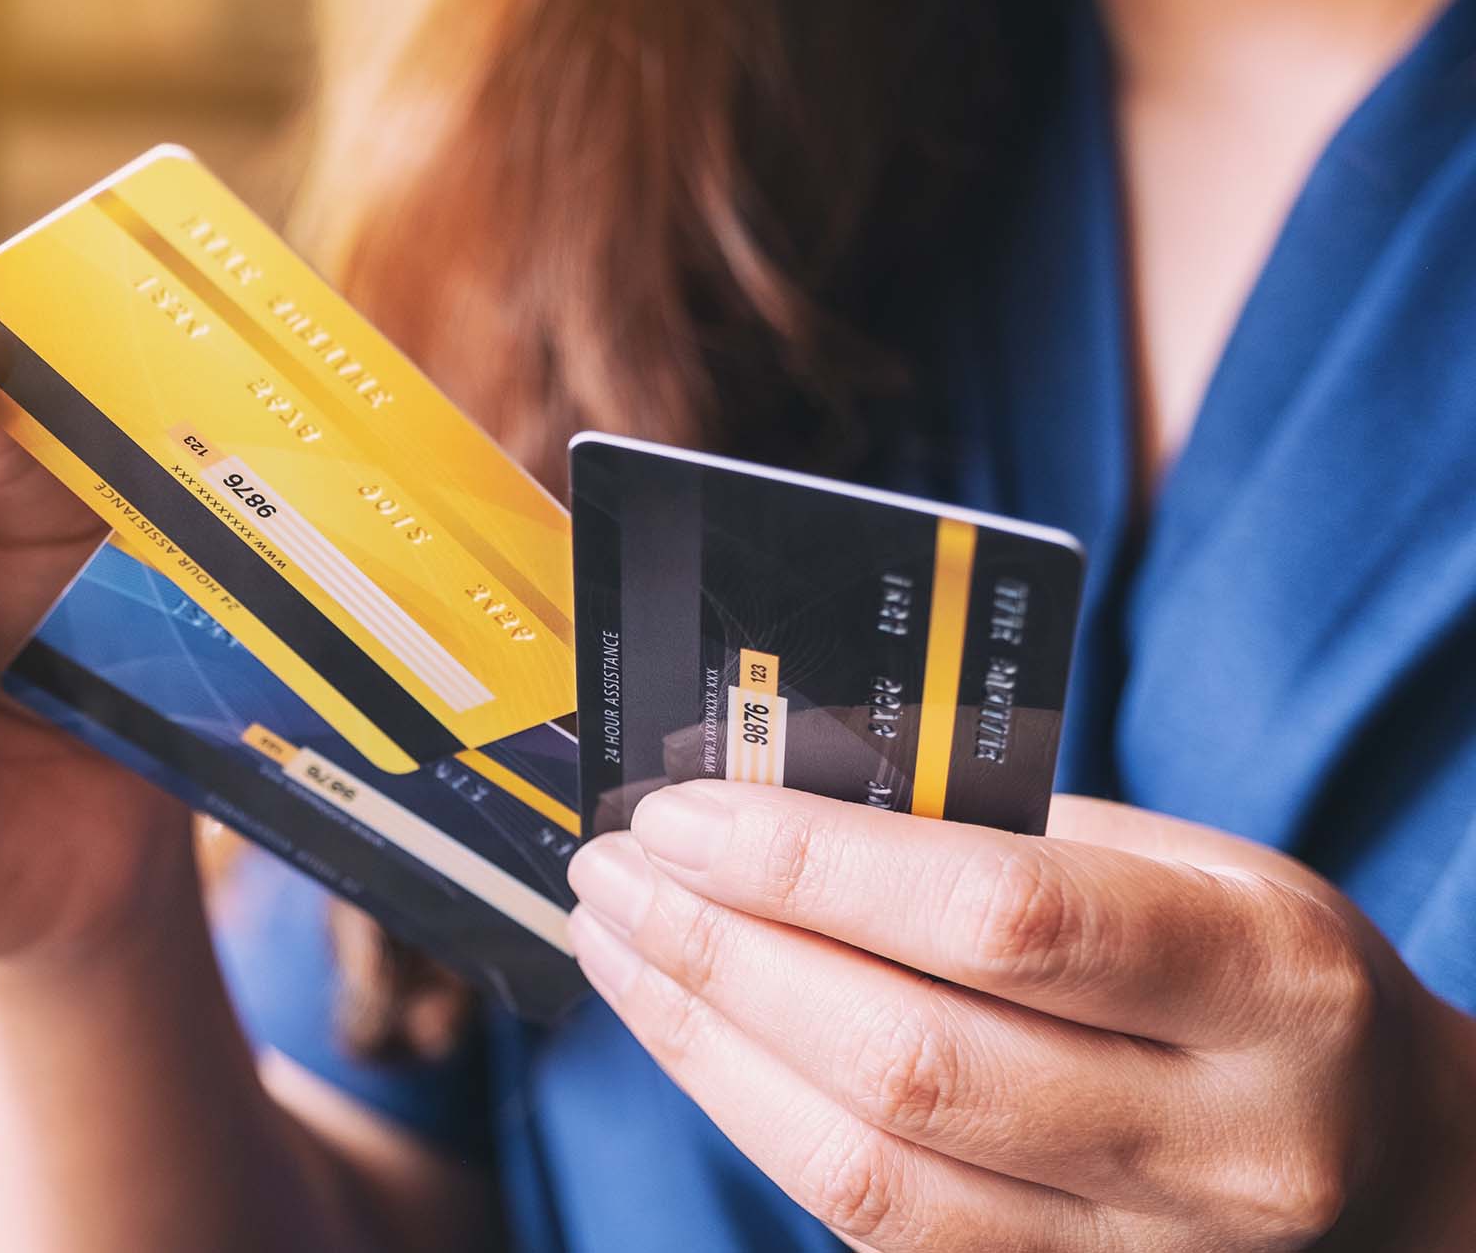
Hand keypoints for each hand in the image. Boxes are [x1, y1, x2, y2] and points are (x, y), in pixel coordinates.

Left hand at [567, 781, 1475, 1249]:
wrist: (1388, 1162)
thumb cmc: (1259, 977)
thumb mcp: (1189, 863)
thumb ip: (1001, 831)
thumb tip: (775, 793)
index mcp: (1265, 984)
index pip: (1004, 922)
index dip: (813, 865)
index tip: (682, 813)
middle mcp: (1216, 1144)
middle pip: (908, 1062)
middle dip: (722, 955)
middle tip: (614, 869)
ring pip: (869, 1171)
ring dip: (705, 1044)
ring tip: (618, 944)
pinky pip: (870, 1225)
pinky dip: (755, 1116)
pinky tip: (693, 1032)